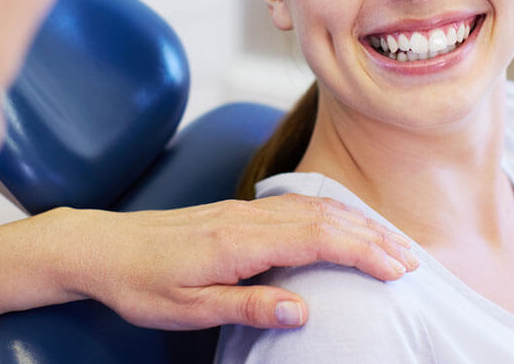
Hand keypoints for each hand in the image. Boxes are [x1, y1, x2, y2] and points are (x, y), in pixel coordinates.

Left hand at [47, 195, 419, 329]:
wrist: (102, 246)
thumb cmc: (140, 283)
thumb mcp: (188, 308)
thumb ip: (247, 305)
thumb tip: (303, 309)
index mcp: (239, 241)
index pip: (318, 239)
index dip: (363, 252)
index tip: (397, 269)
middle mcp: (247, 217)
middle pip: (325, 217)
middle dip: (373, 237)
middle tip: (411, 261)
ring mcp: (243, 210)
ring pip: (313, 206)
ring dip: (357, 222)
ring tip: (391, 243)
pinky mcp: (237, 211)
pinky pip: (296, 204)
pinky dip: (331, 213)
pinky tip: (343, 223)